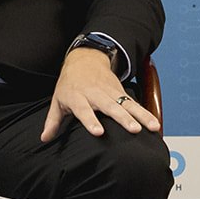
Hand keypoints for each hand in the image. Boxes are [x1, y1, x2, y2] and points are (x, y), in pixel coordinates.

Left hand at [40, 47, 161, 141]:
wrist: (84, 59)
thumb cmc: (69, 84)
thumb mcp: (58, 99)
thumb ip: (53, 120)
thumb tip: (44, 138)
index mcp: (78, 97)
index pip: (84, 110)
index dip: (91, 121)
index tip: (99, 132)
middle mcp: (95, 94)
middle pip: (110, 107)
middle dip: (123, 118)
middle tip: (133, 130)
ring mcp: (110, 92)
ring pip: (127, 104)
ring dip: (140, 116)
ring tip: (152, 127)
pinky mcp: (120, 91)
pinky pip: (134, 103)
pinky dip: (145, 113)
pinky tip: (155, 124)